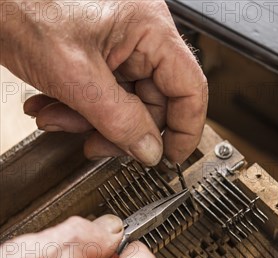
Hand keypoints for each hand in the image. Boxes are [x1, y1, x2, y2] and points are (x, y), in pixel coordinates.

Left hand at [0, 0, 207, 164]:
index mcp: (149, 28)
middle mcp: (140, 35)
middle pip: (153, 102)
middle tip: (94, 143)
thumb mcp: (76, 76)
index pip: (190, 88)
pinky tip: (51, 106)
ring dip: (89, 122)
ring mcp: (118, 44)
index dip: (185, 129)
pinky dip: (77, 108)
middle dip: (119, 130)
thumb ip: (119, 120)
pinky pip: (102, 94)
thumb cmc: (22, 4)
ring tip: (57, 118)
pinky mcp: (97, 53)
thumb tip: (149, 150)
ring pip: (123, 104)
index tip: (171, 157)